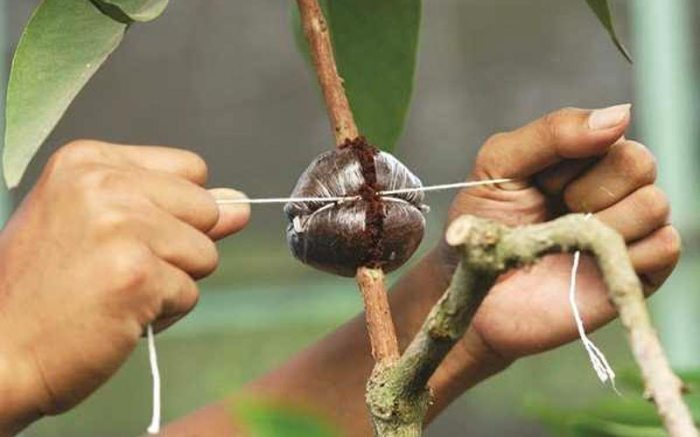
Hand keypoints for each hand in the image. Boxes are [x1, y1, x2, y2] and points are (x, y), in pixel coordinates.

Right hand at [0, 141, 249, 432]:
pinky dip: (163, 313)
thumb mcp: (96, 223)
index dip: (181, 211)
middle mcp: (105, 184)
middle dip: (180, 248)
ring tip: (115, 292)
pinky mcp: (137, 276)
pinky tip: (116, 315)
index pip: (193, 171)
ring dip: (172, 283)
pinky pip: (191, 293)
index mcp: (90, 161)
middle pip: (207, 211)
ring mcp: (122, 228)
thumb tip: (242, 204)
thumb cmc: (45, 289)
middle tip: (118, 268)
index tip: (135, 233)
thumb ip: (172, 206)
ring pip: (206, 254)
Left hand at [442, 105, 678, 364]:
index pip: (610, 132)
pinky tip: (587, 266)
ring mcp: (628, 230)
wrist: (477, 291)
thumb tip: (622, 113)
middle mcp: (612, 189)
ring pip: (654, 205)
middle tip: (555, 212)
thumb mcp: (500, 164)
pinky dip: (624, 256)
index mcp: (582, 157)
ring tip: (567, 244)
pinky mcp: (639, 272)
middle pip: (639, 164)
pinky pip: (665, 247)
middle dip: (589, 190)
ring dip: (604, 225)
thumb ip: (553, 131)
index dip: (570, 161)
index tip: (537, 184)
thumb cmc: (483, 225)